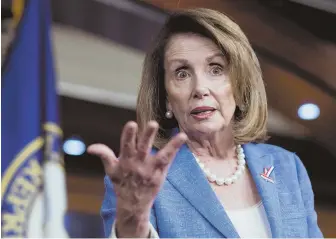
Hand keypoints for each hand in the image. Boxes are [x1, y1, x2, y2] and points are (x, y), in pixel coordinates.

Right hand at [87, 121, 186, 236]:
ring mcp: (150, 169)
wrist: (133, 204)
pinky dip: (175, 148)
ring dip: (169, 145)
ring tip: (177, 134)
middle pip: (143, 147)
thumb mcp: (111, 170)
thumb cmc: (122, 183)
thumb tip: (90, 148)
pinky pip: (168, 159)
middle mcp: (138, 164)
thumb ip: (104, 155)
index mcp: (125, 160)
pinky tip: (182, 137)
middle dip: (147, 136)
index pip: (126, 145)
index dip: (128, 135)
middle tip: (152, 124)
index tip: (131, 124)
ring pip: (159, 155)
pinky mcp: (160, 172)